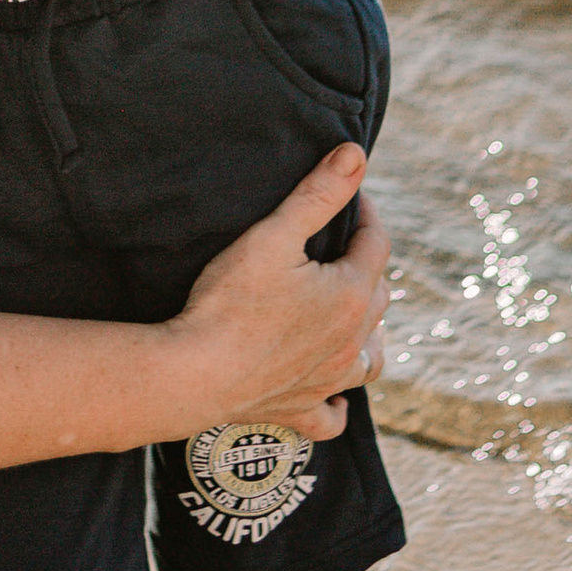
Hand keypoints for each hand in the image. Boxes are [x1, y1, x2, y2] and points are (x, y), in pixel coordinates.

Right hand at [176, 159, 387, 442]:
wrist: (194, 374)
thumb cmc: (230, 301)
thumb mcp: (272, 235)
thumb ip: (317, 194)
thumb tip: (357, 154)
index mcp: (351, 296)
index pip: (375, 244)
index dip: (364, 214)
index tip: (349, 195)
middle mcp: (351, 342)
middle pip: (377, 298)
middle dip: (365, 266)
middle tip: (339, 246)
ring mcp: (327, 380)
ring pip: (370, 360)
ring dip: (369, 337)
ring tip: (354, 320)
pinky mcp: (299, 409)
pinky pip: (332, 416)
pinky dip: (338, 406)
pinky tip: (334, 398)